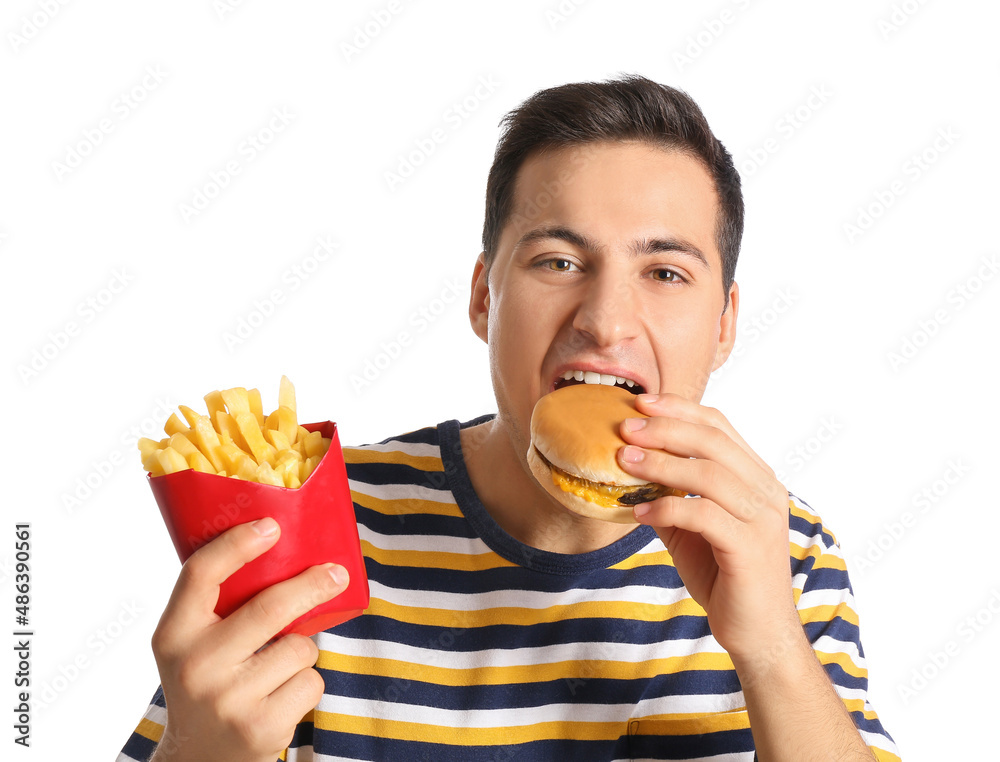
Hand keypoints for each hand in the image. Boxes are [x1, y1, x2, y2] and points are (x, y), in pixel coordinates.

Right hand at [149, 517, 349, 761]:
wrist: (198, 760)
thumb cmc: (209, 683)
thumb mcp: (194, 644)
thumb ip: (222, 605)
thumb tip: (288, 552)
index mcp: (173, 634)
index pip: (201, 574)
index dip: (238, 544)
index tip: (272, 525)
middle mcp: (195, 666)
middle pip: (270, 607)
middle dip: (312, 585)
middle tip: (337, 573)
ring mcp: (228, 700)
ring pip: (299, 648)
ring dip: (301, 652)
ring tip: (274, 672)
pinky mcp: (261, 727)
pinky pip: (311, 682)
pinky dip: (306, 685)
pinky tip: (279, 700)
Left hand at [617, 393, 798, 660]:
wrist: (757, 632)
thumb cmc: (725, 576)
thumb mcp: (691, 528)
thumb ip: (670, 496)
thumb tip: (629, 471)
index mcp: (756, 477)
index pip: (719, 426)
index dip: (680, 409)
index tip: (641, 403)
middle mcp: (766, 490)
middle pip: (713, 441)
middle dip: (664, 428)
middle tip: (625, 427)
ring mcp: (762, 518)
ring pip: (708, 473)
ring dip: (660, 464)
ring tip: (622, 461)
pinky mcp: (750, 547)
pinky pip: (703, 515)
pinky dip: (667, 508)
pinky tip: (639, 512)